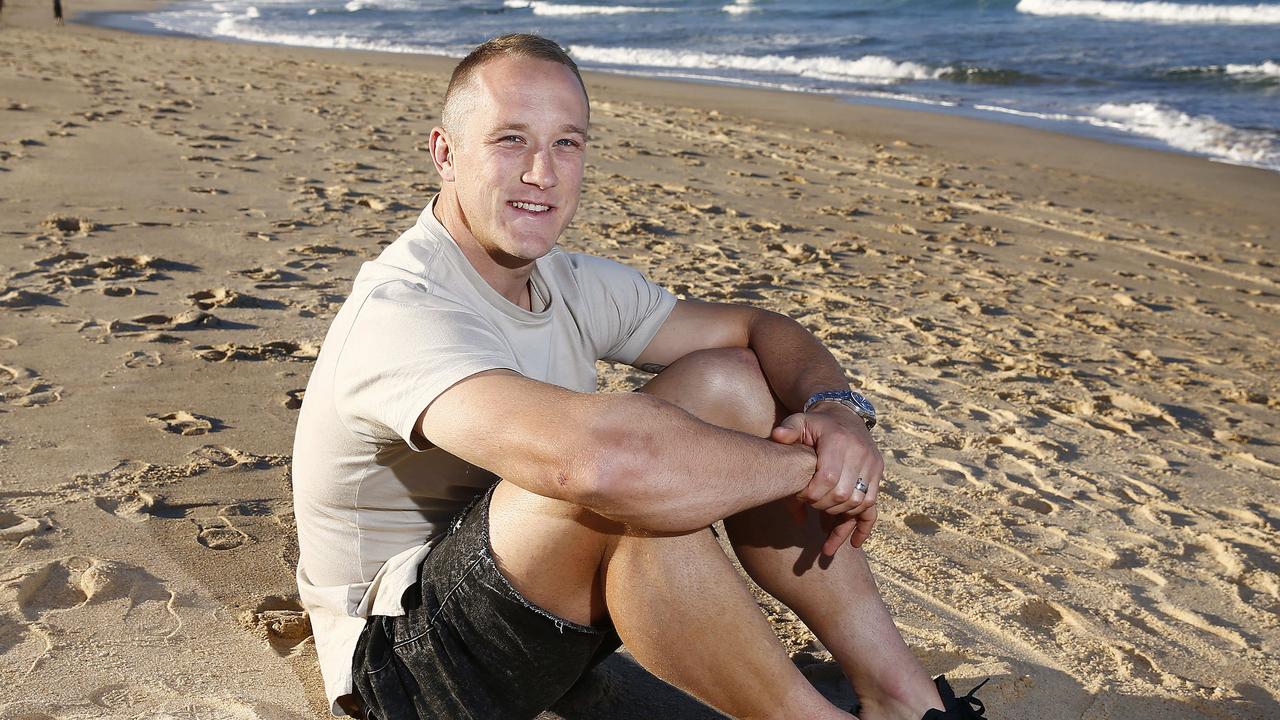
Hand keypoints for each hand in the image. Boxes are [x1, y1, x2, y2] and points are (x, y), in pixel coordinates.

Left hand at [771, 402, 883, 554]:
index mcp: (839, 442)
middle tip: (810, 507)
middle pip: (843, 495)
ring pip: (859, 504)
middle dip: (823, 507)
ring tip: (824, 529)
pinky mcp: (877, 475)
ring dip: (840, 519)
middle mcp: (861, 454)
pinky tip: (853, 543)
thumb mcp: (800, 420)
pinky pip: (873, 507)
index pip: (828, 478)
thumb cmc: (816, 423)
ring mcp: (872, 466)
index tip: (801, 497)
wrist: (845, 416)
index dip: (813, 493)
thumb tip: (778, 437)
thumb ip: (788, 429)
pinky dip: (862, 527)